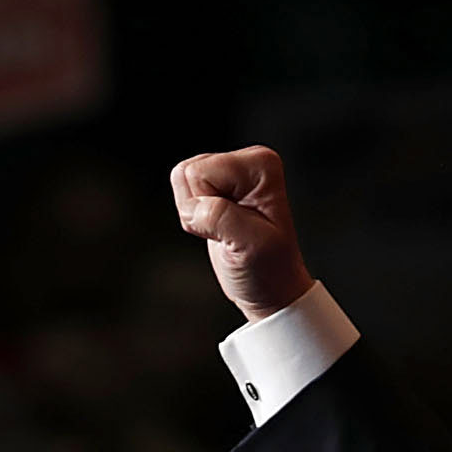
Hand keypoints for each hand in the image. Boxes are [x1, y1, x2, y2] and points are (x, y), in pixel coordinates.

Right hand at [170, 145, 312, 322]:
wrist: (270, 289)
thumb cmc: (269, 269)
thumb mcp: (250, 245)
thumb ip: (220, 217)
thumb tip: (195, 206)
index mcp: (261, 164)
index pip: (200, 173)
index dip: (207, 208)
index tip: (234, 229)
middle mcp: (247, 161)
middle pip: (187, 172)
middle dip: (198, 210)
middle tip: (228, 232)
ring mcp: (230, 172)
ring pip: (181, 180)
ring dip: (194, 215)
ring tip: (224, 231)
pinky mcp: (217, 186)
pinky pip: (182, 191)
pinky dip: (194, 217)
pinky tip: (218, 228)